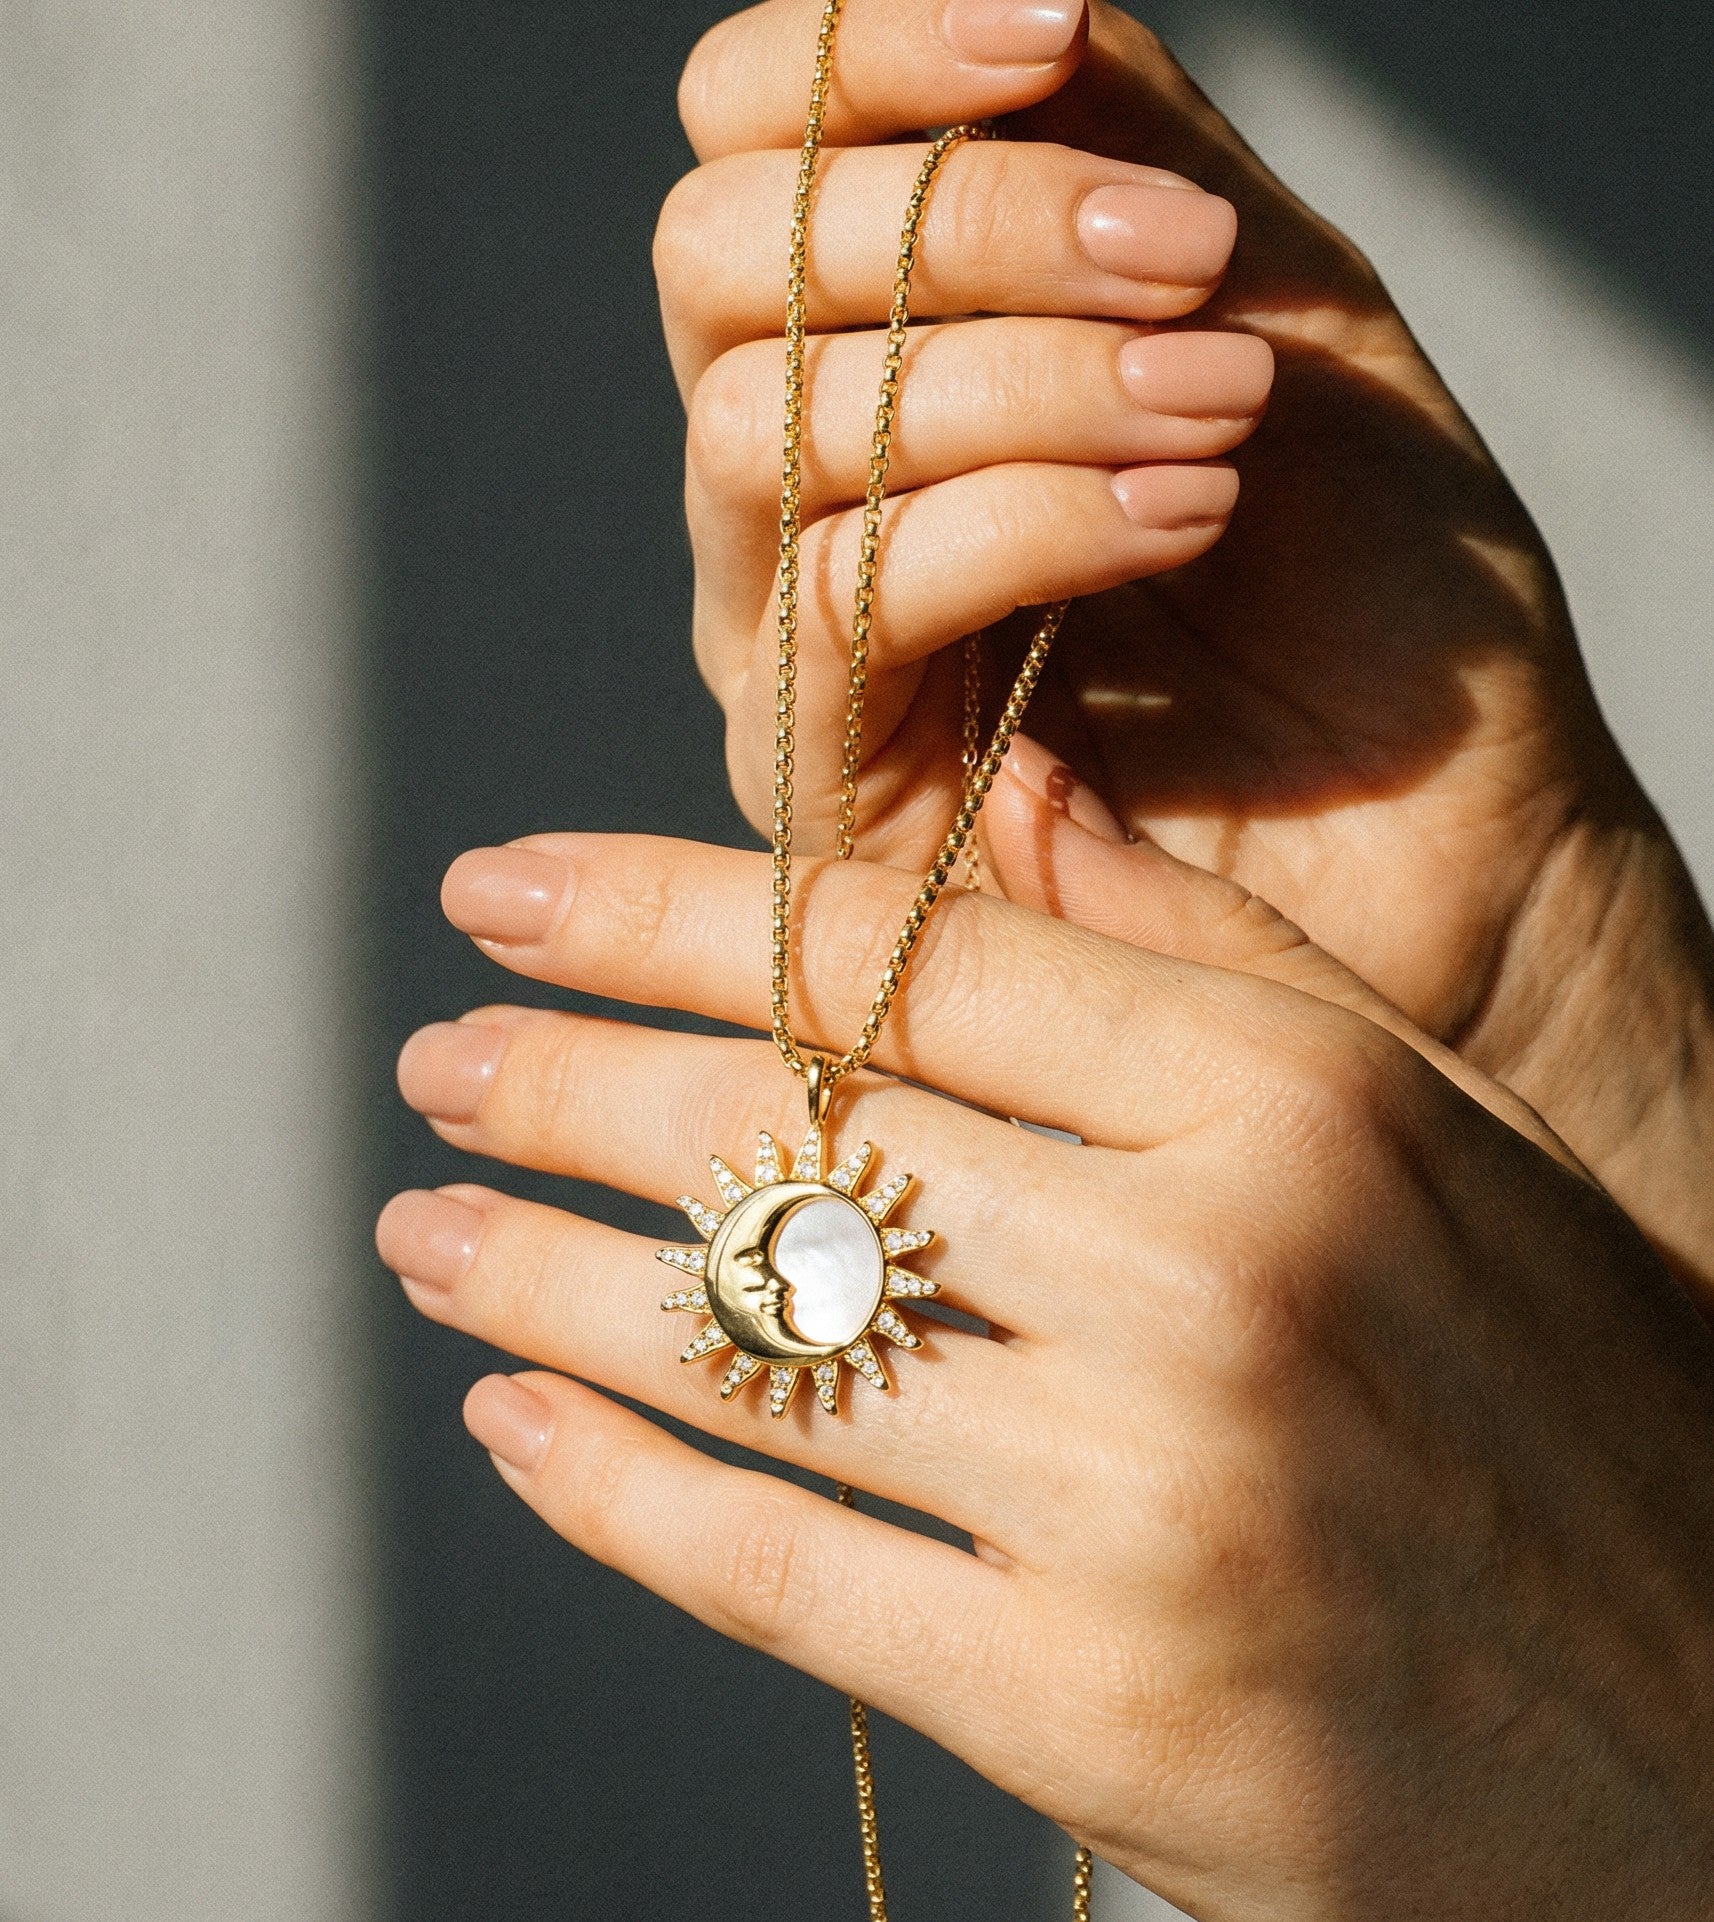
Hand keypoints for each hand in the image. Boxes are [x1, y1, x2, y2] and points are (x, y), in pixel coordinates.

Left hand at [378, 831, 1713, 1918]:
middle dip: (559, 1081)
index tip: (501, 888)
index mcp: (1292, 1093)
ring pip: (743, 1339)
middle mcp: (1214, 1270)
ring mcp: (1148, 1495)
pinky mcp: (1093, 1704)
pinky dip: (612, 1486)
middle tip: (435, 1058)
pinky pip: (776, 1563)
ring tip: (420, 1226)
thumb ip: (1201, 962)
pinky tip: (514, 1421)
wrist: (1701, 1732)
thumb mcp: (1424, 1131)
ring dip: (534, 1272)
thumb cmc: (1557, 1393)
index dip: (658, 908)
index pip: (895, 950)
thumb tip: (990, 802)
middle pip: (790, 1126)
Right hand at [656, 0, 1713, 1296]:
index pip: (751, 142)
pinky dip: (1024, 515)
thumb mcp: (1272, 303)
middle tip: (1181, 260)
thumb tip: (1021, 6)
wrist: (1443, 830)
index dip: (854, 51)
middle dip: (956, 221)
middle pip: (715, 263)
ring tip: (1222, 405)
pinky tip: (1187, 507)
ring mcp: (792, 632)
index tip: (1048, 29)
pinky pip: (846, 593)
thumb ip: (1130, 153)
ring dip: (1011, 378)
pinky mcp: (825, 777)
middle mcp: (802, 481)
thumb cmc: (1370, 575)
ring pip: (766, 425)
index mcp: (882, 341)